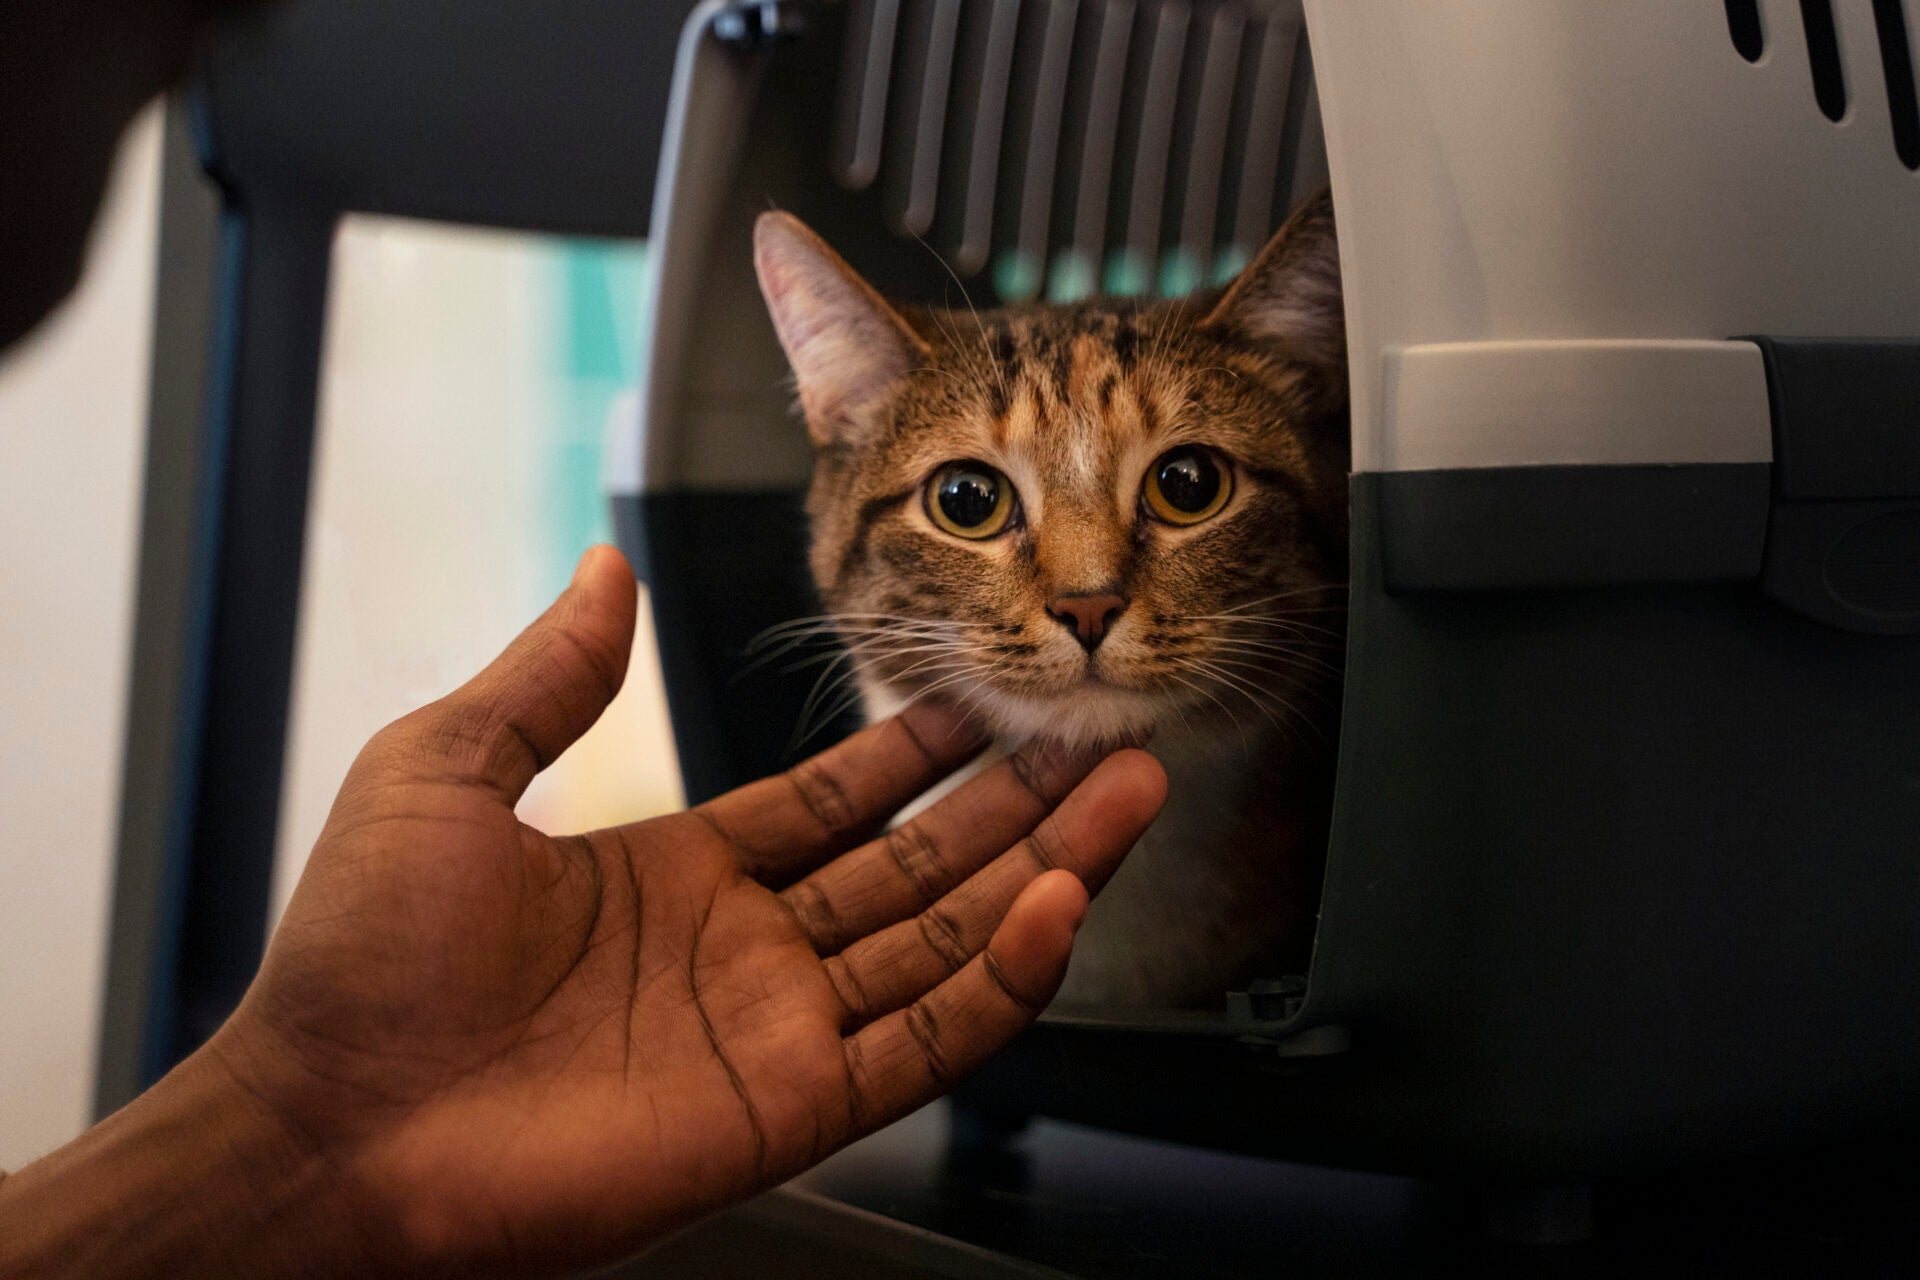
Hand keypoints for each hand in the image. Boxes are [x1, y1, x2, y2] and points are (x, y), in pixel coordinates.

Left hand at [0, 547, 1164, 1278]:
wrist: (328, 1124)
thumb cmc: (356, 961)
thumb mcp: (445, 771)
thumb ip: (548, 675)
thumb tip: (602, 567)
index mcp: (678, 876)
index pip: (838, 805)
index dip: (916, 753)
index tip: (986, 699)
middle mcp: (745, 952)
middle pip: (920, 868)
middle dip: (1018, 804)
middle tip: (1101, 737)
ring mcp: (775, 1031)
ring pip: (948, 943)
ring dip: (1045, 873)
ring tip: (1126, 800)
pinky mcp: (789, 1107)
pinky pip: (924, 1039)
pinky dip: (1002, 982)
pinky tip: (1058, 909)